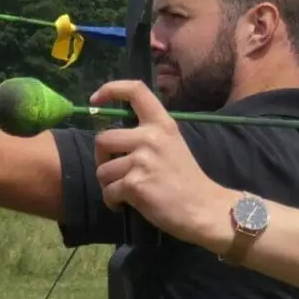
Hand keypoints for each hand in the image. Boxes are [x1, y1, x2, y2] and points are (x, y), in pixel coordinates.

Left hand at [91, 80, 238, 248]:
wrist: (204, 208)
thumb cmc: (187, 179)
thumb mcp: (173, 145)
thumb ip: (149, 135)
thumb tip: (116, 138)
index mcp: (162, 124)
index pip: (135, 90)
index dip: (110, 90)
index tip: (95, 100)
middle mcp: (151, 137)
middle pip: (103, 138)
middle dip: (102, 158)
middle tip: (115, 171)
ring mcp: (142, 161)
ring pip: (102, 170)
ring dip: (109, 184)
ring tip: (125, 192)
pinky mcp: (135, 185)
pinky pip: (108, 192)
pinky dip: (113, 201)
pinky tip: (126, 204)